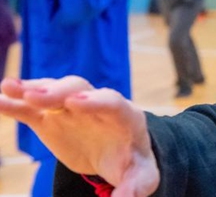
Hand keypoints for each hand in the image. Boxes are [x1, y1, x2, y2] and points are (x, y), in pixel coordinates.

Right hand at [0, 77, 158, 195]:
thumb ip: (135, 187)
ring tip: (9, 88)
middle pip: (79, 89)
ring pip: (54, 92)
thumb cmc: (133, 164)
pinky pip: (33, 108)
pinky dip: (16, 102)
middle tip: (34, 96)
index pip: (112, 103)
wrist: (120, 156)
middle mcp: (97, 105)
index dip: (95, 101)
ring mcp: (72, 109)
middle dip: (58, 92)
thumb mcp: (142, 176)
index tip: (75, 104)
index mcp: (125, 117)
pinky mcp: (51, 119)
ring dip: (33, 88)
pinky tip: (0, 98)